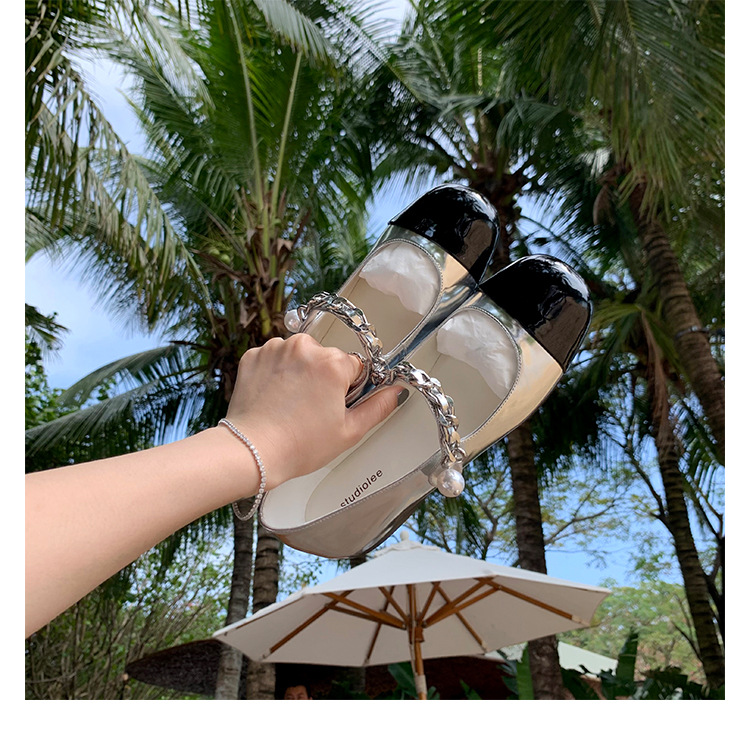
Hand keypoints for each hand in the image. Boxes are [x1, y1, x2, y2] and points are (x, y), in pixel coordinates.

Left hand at [224, 334, 400, 487]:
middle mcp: (304, 347)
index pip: (355, 365)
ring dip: (300, 373)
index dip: (349, 388)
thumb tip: (395, 392)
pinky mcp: (254, 355)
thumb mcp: (349, 432)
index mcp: (332, 363)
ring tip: (292, 405)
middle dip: (324, 378)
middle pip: (327, 358)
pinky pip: (276, 358)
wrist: (251, 451)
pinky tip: (275, 398)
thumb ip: (378, 407)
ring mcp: (276, 349)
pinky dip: (277, 373)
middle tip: (313, 410)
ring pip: (301, 356)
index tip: (336, 405)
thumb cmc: (297, 445)